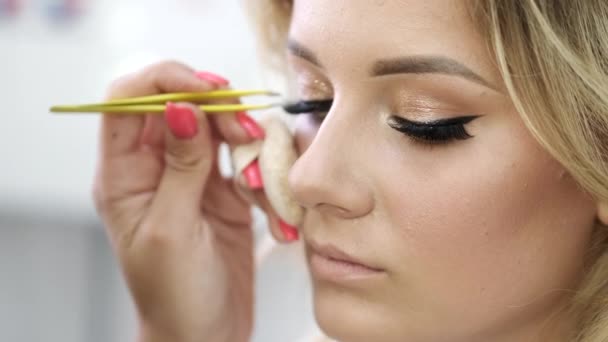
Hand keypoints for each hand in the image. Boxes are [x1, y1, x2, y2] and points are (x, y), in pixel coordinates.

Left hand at [93, 61, 268, 341]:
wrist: (207, 336)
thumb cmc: (175, 296)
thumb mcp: (171, 231)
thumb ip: (179, 167)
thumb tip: (181, 108)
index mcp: (125, 175)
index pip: (131, 100)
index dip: (166, 82)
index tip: (207, 90)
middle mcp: (157, 169)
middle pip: (185, 107)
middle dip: (220, 113)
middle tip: (247, 135)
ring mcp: (194, 179)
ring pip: (221, 130)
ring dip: (250, 146)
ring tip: (261, 182)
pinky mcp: (226, 193)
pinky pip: (249, 163)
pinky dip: (266, 178)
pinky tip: (273, 212)